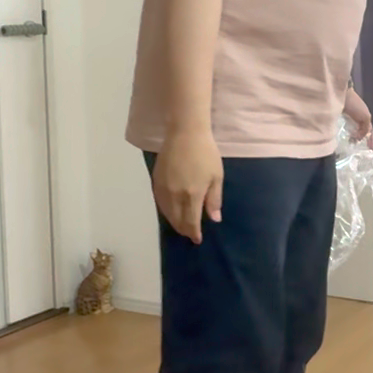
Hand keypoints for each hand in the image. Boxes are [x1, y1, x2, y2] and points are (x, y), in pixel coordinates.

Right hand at [153, 128, 222, 242]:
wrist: (185, 133)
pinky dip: (166, 211)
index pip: (191, 222)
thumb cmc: (206, 153)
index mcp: (192, 195)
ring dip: (174, 221)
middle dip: (184, 229)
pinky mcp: (156, 181)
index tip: (197, 239)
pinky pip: (160, 203)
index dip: (194, 233)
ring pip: (166, 213)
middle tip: (190, 234)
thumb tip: (214, 219)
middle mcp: (175, 195)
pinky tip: (171, 211)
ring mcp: (163, 188)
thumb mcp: (216, 177)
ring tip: (181, 225)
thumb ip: (214, 200)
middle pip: (177, 220)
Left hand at [344, 88, 372, 143]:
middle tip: (358, 147)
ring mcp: (348, 115)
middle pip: (361, 130)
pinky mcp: (339, 115)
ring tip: (350, 144)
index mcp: (365, 116)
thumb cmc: (354, 105)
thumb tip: (359, 138)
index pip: (370, 130)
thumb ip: (365, 129)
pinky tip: (342, 137)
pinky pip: (344, 127)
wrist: (340, 94)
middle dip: (361, 138)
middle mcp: (357, 116)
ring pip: (352, 129)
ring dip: (353, 136)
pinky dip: (345, 133)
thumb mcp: (365, 117)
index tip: (372, 149)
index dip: (371, 139)